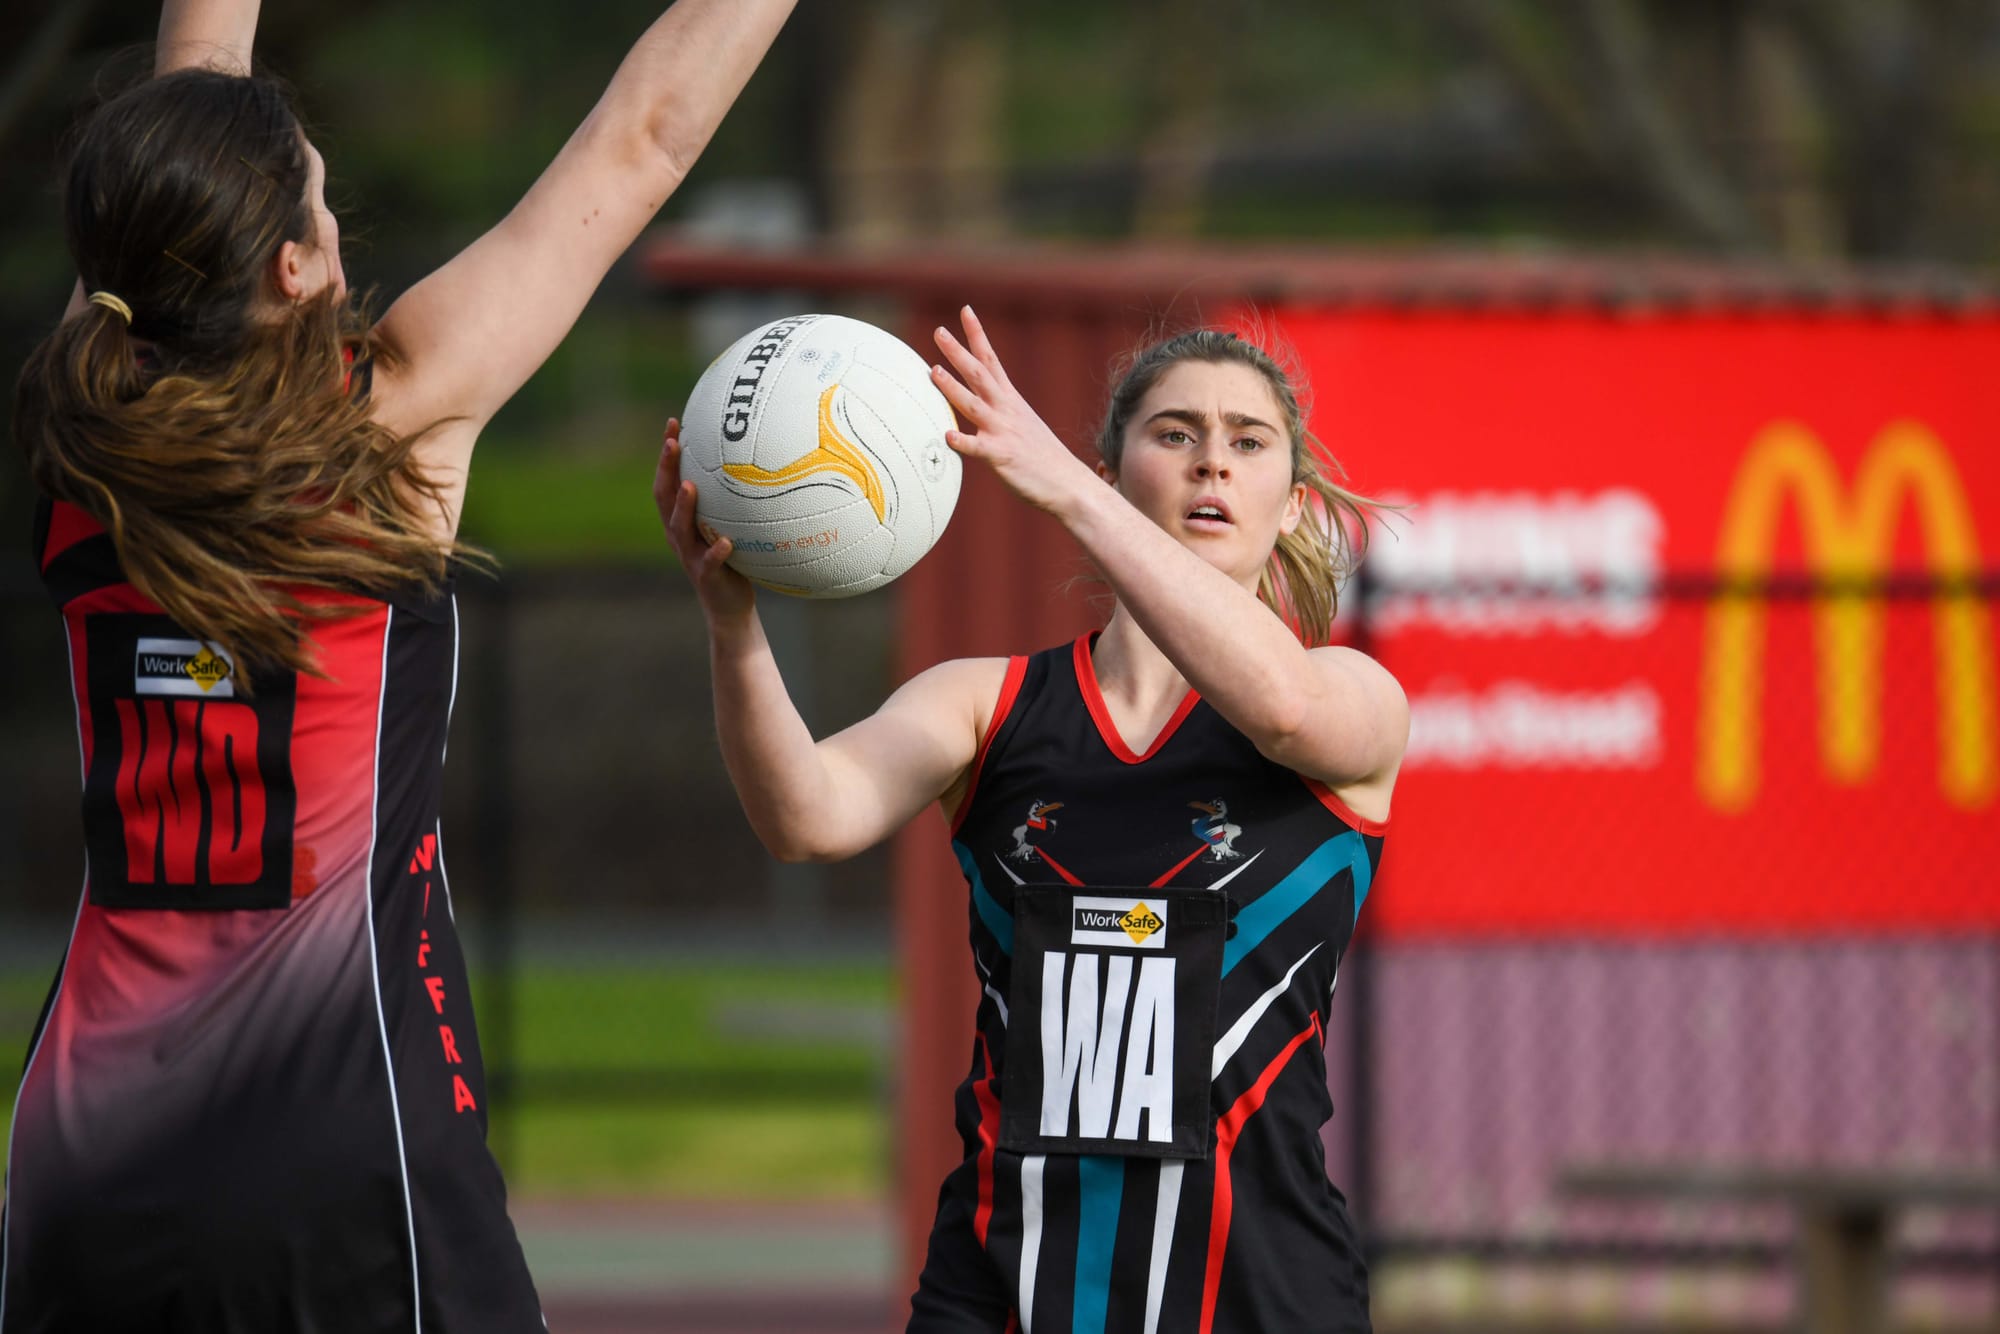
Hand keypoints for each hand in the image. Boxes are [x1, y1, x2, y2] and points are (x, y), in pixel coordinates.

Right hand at [654, 417, 754, 625]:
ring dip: (683, 506)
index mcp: (682, 521)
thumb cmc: (735, 561)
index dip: (667, 454)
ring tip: (690, 486)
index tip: (673, 423)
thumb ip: (733, 502)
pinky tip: (726, 542)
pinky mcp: (706, 576)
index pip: (668, 480)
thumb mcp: (730, 526)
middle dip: (666, 468)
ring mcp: (690, 555)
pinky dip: (716, 552)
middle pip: (664, 496)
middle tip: (673, 442)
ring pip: (680, 528)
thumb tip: (762, 462)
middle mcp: (679, 535)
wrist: (729, 608)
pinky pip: (709, 562)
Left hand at [931, 306, 1098, 516]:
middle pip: (979, 374)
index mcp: (1010, 400)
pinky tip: (946, 436)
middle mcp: (1006, 410)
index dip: (977, 334)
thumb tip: (979, 405)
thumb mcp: (1021, 425)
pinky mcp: (1001, 456)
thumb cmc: (1042, 457)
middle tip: (939, 332)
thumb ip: (998, 412)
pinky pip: (978, 448)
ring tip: (933, 371)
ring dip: (953, 387)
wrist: (1068, 483)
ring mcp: (1003, 432)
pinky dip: (962, 441)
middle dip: (958, 352)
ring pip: (974, 405)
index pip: (991, 359)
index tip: (965, 311)